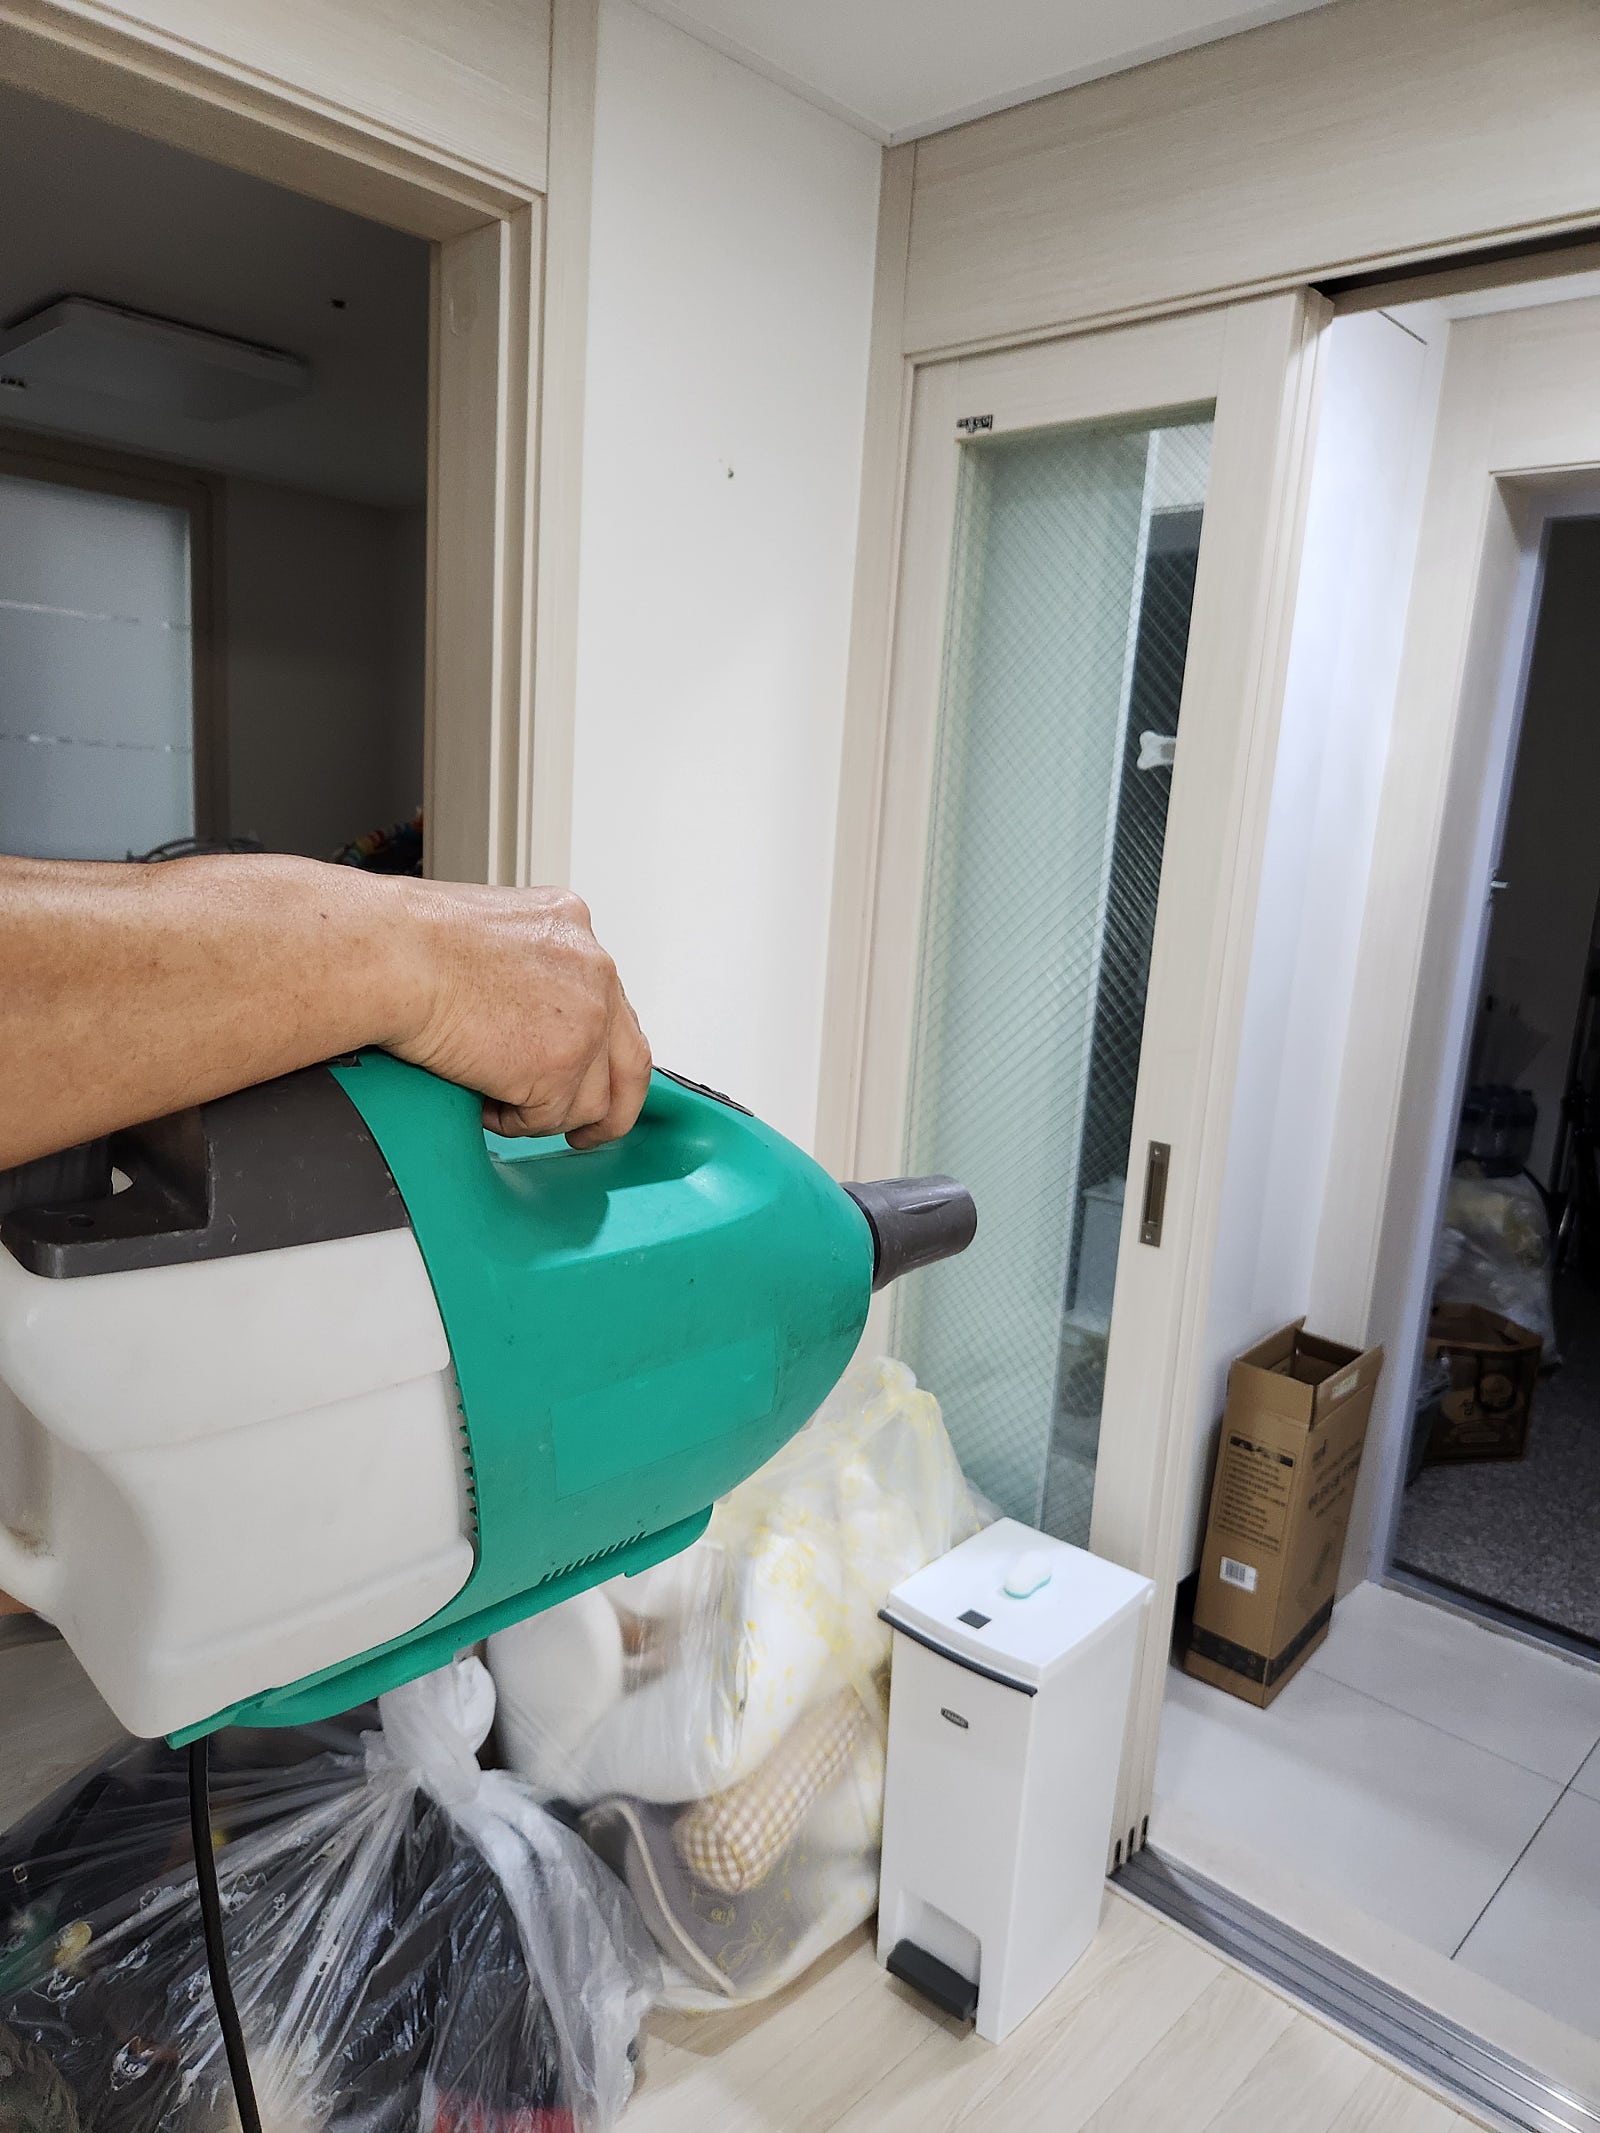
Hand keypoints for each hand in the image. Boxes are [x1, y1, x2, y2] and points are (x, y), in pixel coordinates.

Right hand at [392, 882, 650, 1146]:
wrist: (388, 955)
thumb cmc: (406, 940)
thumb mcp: (488, 933)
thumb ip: (524, 969)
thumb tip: (525, 1014)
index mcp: (572, 926)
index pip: (609, 1002)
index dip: (598, 1049)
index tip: (584, 1072)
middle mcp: (593, 970)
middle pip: (630, 1058)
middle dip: (612, 1106)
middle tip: (587, 1133)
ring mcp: (586, 1022)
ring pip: (590, 1100)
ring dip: (542, 1112)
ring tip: (492, 1095)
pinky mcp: (560, 1068)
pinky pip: (548, 1119)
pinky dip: (513, 1120)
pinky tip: (481, 1097)